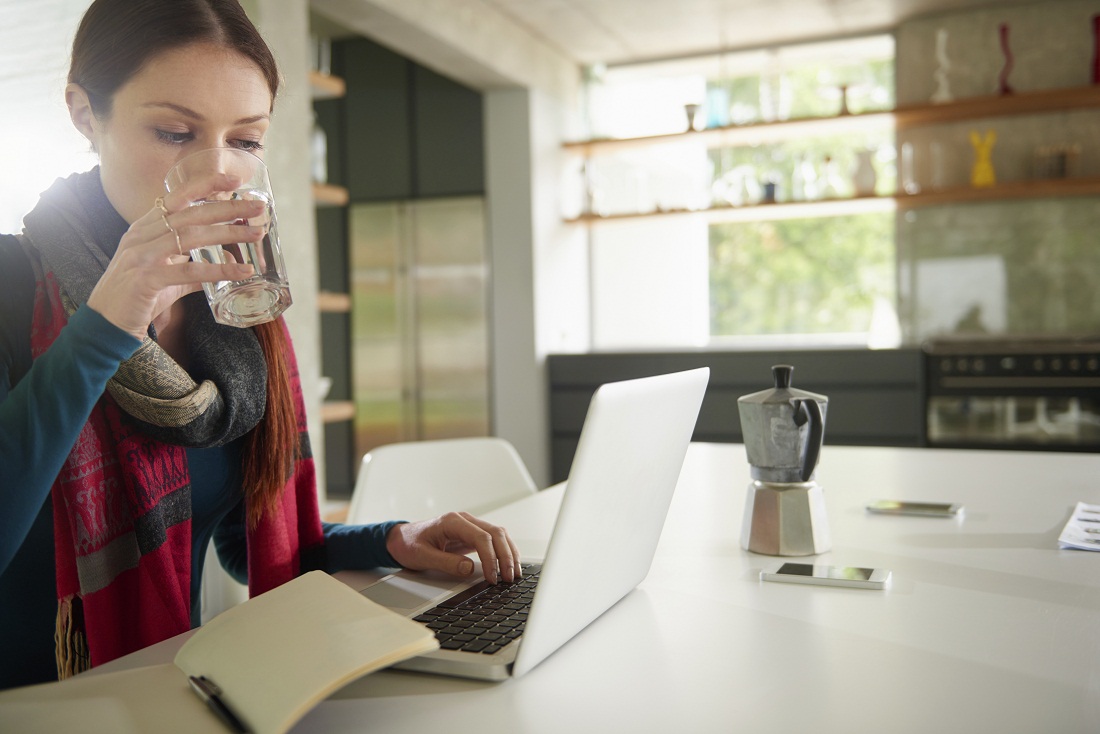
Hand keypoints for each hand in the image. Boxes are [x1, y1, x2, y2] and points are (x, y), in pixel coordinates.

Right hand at [86, 177, 262, 338]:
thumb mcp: (168, 276)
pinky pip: (188, 271)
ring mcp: (142, 255)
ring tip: (256, 233)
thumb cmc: (137, 296)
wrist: (105, 323)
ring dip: (228, 233)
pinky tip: (242, 271)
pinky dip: (218, 270)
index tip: (234, 179)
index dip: (206, 184)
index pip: (177, 197)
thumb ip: (196, 267)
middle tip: (259, 206)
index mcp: (145, 228)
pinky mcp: (146, 279)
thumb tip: (228, 262)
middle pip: (190, 213)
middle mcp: (142, 235)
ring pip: (191, 236)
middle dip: (227, 207)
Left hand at [386, 512, 522, 583]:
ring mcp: (469, 526)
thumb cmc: (409, 545)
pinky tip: (508, 564)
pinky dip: (503, 551)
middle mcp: (464, 520)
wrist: (400, 539)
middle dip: (505, 556)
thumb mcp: (423, 557)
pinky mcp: (471, 534)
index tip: (493, 577)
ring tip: (513, 573)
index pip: (481, 537)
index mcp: (452, 522)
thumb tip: (469, 568)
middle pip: (495, 533)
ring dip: (509, 553)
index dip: (490, 558)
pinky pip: (493, 540)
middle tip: (509, 577)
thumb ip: (446, 563)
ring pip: (498, 535)